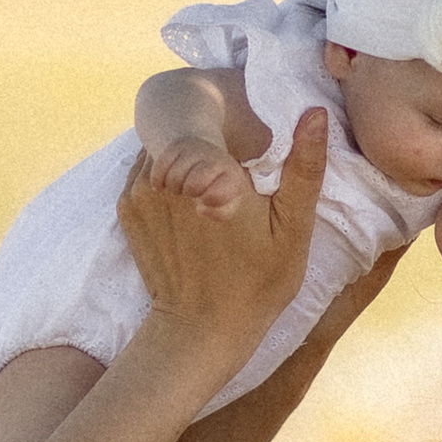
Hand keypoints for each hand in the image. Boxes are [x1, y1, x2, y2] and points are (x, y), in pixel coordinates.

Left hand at [118, 107, 325, 371]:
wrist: (200, 330)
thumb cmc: (257, 283)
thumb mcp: (293, 228)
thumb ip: (304, 167)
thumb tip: (315, 111)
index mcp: (213, 171)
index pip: (219, 114)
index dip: (237, 125)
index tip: (251, 153)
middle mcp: (170, 173)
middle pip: (188, 126)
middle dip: (210, 137)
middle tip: (234, 172)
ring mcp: (142, 189)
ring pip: (164, 144)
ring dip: (184, 154)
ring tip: (211, 186)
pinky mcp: (126, 206)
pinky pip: (144, 168)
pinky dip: (165, 174)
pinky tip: (188, 202)